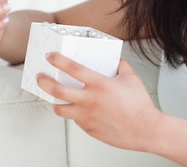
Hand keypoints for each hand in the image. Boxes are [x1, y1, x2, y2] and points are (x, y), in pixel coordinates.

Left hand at [37, 53, 161, 151]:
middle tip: (40, 77)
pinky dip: (74, 113)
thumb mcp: (131, 78)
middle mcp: (90, 100)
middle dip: (44, 81)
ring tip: (54, 97)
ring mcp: (87, 116)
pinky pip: (75, 120)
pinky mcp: (89, 129)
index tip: (50, 56)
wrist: (146, 129)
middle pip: (57, 90)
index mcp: (100, 85)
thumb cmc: (140, 106)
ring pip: (60, 108)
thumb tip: (116, 61)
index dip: (58, 60)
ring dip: (54, 101)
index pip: (72, 69)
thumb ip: (121, 66)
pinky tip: (78, 109)